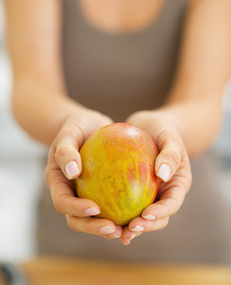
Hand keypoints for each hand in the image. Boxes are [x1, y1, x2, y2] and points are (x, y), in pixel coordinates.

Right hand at [45, 109, 122, 239]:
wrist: (87, 125)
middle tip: (114, 230)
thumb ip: (65, 150)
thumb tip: (72, 172)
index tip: (95, 208)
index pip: (62, 202)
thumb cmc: (76, 126)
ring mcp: (84, 194)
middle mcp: (70, 192)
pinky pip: (110, 205)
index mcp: (58, 182)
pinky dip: (120, 213)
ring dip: (107, 228)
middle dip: (93, 228)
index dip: (76, 209)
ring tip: (127, 230)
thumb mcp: (69, 132)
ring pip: (93, 218)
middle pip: (76, 219)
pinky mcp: (99, 191)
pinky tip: (138, 214)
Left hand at [120, 110, 191, 244]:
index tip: (146, 214)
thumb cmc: (163, 128)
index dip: (161, 213)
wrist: (150, 125)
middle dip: (144, 227)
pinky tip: (98, 213)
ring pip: (139, 214)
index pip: (172, 204)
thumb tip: (162, 175)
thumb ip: (170, 154)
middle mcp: (163, 193)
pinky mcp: (133, 188)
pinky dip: (114, 209)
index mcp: (176, 184)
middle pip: (156, 217)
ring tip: (113, 232)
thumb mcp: (169, 136)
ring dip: (128, 226)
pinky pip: (123, 200)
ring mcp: (149, 192)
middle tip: (128, 231)